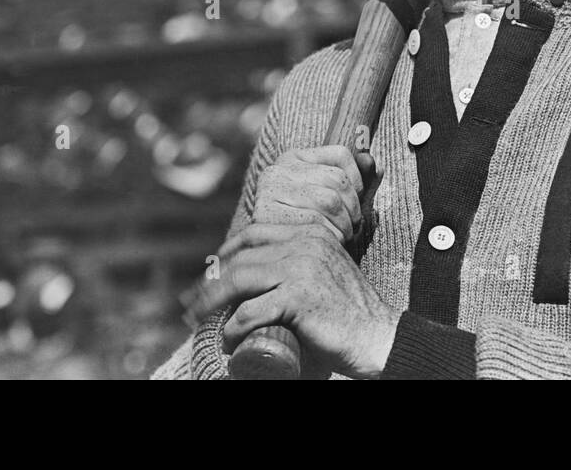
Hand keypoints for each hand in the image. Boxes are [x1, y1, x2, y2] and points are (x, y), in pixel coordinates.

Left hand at [194, 221, 400, 379]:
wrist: (378, 336)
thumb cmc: (349, 312)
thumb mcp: (325, 271)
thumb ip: (303, 262)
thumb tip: (266, 273)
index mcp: (310, 232)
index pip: (254, 233)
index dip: (226, 252)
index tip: (210, 272)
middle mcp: (305, 243)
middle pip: (242, 257)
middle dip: (210, 280)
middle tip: (193, 302)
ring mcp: (301, 268)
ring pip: (239, 279)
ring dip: (211, 302)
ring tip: (199, 319)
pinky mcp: (299, 298)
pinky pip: (251, 310)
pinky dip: (234, 328)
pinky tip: (229, 339)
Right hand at [251, 145, 377, 242]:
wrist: (282, 266)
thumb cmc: (316, 231)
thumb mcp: (340, 201)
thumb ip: (360, 181)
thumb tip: (371, 161)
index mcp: (294, 159)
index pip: (341, 154)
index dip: (359, 180)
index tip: (356, 201)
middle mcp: (277, 170)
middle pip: (338, 179)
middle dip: (354, 208)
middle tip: (353, 227)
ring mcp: (268, 191)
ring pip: (329, 200)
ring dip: (345, 225)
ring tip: (343, 237)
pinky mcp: (266, 215)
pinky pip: (316, 223)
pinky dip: (331, 237)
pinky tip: (327, 245)